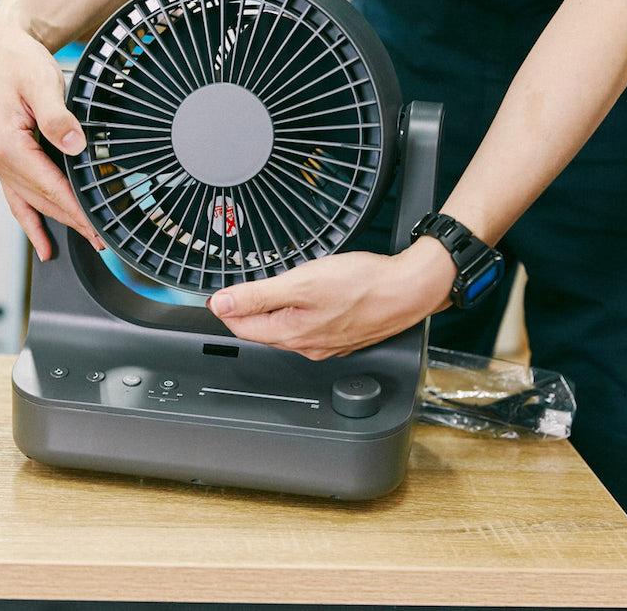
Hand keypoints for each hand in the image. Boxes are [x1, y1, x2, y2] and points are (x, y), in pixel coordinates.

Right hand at [0, 0, 105, 259]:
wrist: (3, 47)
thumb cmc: (21, 62)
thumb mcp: (42, 83)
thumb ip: (57, 117)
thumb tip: (74, 144)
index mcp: (7, 144)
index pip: (49, 186)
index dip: (75, 209)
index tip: (97, 226)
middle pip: (41, 199)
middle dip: (73, 221)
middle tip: (102, 239)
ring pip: (31, 202)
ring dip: (58, 224)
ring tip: (85, 241)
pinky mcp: (2, 158)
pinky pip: (16, 198)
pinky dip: (30, 222)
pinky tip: (43, 245)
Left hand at [207, 238, 455, 359]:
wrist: (409, 290)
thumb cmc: (363, 284)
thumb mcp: (302, 282)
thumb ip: (258, 295)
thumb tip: (222, 303)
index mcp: (291, 333)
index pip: (241, 325)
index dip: (226, 306)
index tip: (218, 292)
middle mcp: (306, 344)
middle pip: (262, 328)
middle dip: (247, 309)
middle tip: (238, 288)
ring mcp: (326, 343)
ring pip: (286, 327)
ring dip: (273, 310)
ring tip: (268, 290)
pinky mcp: (343, 336)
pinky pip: (310, 326)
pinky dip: (300, 312)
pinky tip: (306, 298)